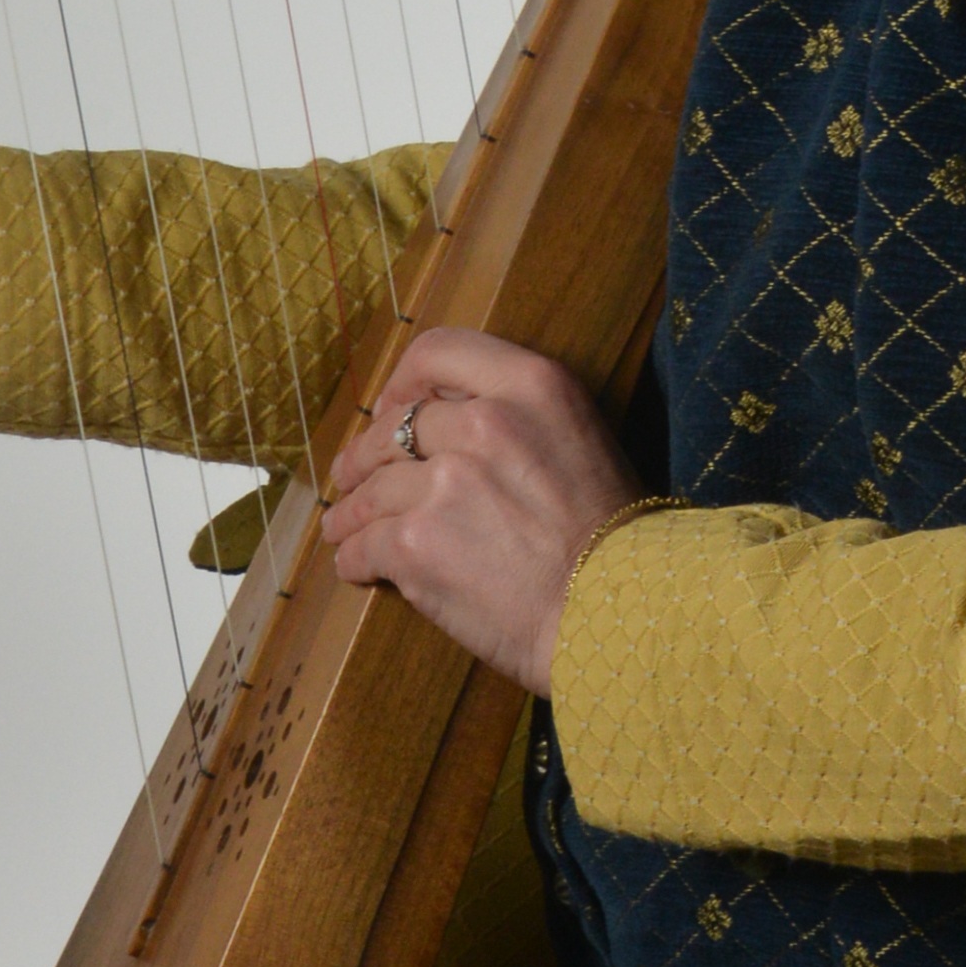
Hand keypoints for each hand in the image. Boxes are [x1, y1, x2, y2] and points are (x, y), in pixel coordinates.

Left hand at [321, 328, 643, 692]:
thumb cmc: (613, 541)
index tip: (391, 406)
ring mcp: (445, 482)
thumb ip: (517, 417)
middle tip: (353, 478)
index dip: (403, 380)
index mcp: (532, 384)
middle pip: (392, 427)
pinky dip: (354, 560)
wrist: (621, 615)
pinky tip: (360, 569)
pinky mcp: (416, 542)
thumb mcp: (579, 440)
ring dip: (351, 512)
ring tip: (344, 529)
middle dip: (364, 457)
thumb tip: (442, 423)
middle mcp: (485, 421)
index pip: (439, 351)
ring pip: (369, 490)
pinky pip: (362, 544)